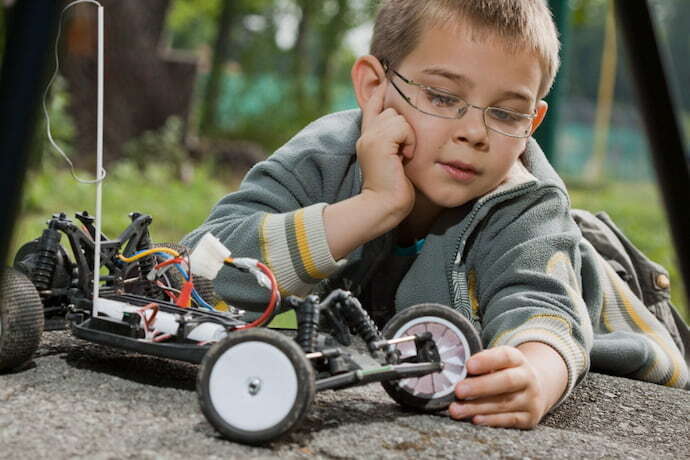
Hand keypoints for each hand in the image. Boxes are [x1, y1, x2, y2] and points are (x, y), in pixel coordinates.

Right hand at [356, 82, 415, 219]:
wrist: (383, 205)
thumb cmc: (394, 190)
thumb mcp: (395, 161)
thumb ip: (395, 143)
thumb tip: (406, 128)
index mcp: (367, 139)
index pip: (372, 106)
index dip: (379, 93)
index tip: (386, 77)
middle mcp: (366, 135)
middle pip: (391, 110)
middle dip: (404, 128)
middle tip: (403, 153)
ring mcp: (371, 137)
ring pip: (398, 117)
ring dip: (408, 136)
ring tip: (403, 157)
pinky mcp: (379, 141)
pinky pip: (403, 127)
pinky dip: (409, 142)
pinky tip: (404, 158)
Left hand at [448, 344, 564, 428]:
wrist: (534, 389)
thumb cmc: (505, 373)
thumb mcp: (498, 363)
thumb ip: (482, 365)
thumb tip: (455, 372)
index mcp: (518, 360)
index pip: (505, 356)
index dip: (487, 360)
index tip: (468, 365)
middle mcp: (528, 378)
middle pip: (506, 381)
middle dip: (480, 386)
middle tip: (458, 391)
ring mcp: (530, 399)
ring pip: (504, 403)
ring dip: (477, 407)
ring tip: (456, 409)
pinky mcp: (529, 418)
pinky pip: (509, 420)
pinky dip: (490, 420)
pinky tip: (474, 419)